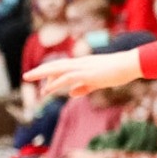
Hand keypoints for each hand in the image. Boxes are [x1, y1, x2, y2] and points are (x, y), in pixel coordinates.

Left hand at [24, 51, 142, 98]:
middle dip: (40, 71)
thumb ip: (84, 87)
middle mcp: (80, 63)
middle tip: (26, 76)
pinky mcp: (87, 74)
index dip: (49, 72)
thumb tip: (72, 93)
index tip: (39, 77)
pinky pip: (68, 78)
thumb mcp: (97, 81)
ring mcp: (83, 67)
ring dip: (43, 74)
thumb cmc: (117, 72)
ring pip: (58, 69)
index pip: (61, 66)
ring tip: (30, 78)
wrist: (130, 64)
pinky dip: (56, 83)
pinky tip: (48, 89)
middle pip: (55, 65)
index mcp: (82, 64)